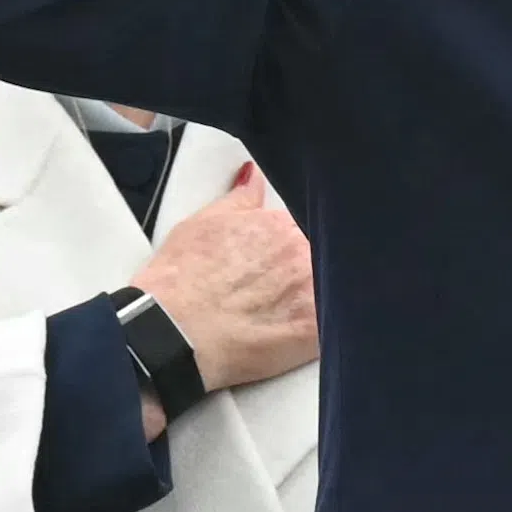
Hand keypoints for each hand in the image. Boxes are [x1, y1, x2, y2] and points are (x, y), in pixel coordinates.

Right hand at [135, 166, 318, 391]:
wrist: (173, 329)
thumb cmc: (182, 279)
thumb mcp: (206, 222)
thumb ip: (241, 197)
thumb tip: (253, 176)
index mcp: (284, 224)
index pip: (312, 228)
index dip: (302, 247)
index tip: (291, 261)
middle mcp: (305, 252)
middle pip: (327, 258)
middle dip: (314, 271)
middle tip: (283, 291)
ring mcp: (315, 292)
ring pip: (337, 290)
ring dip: (325, 297)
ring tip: (288, 314)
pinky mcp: (316, 332)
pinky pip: (338, 326)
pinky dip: (330, 329)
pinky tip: (305, 335)